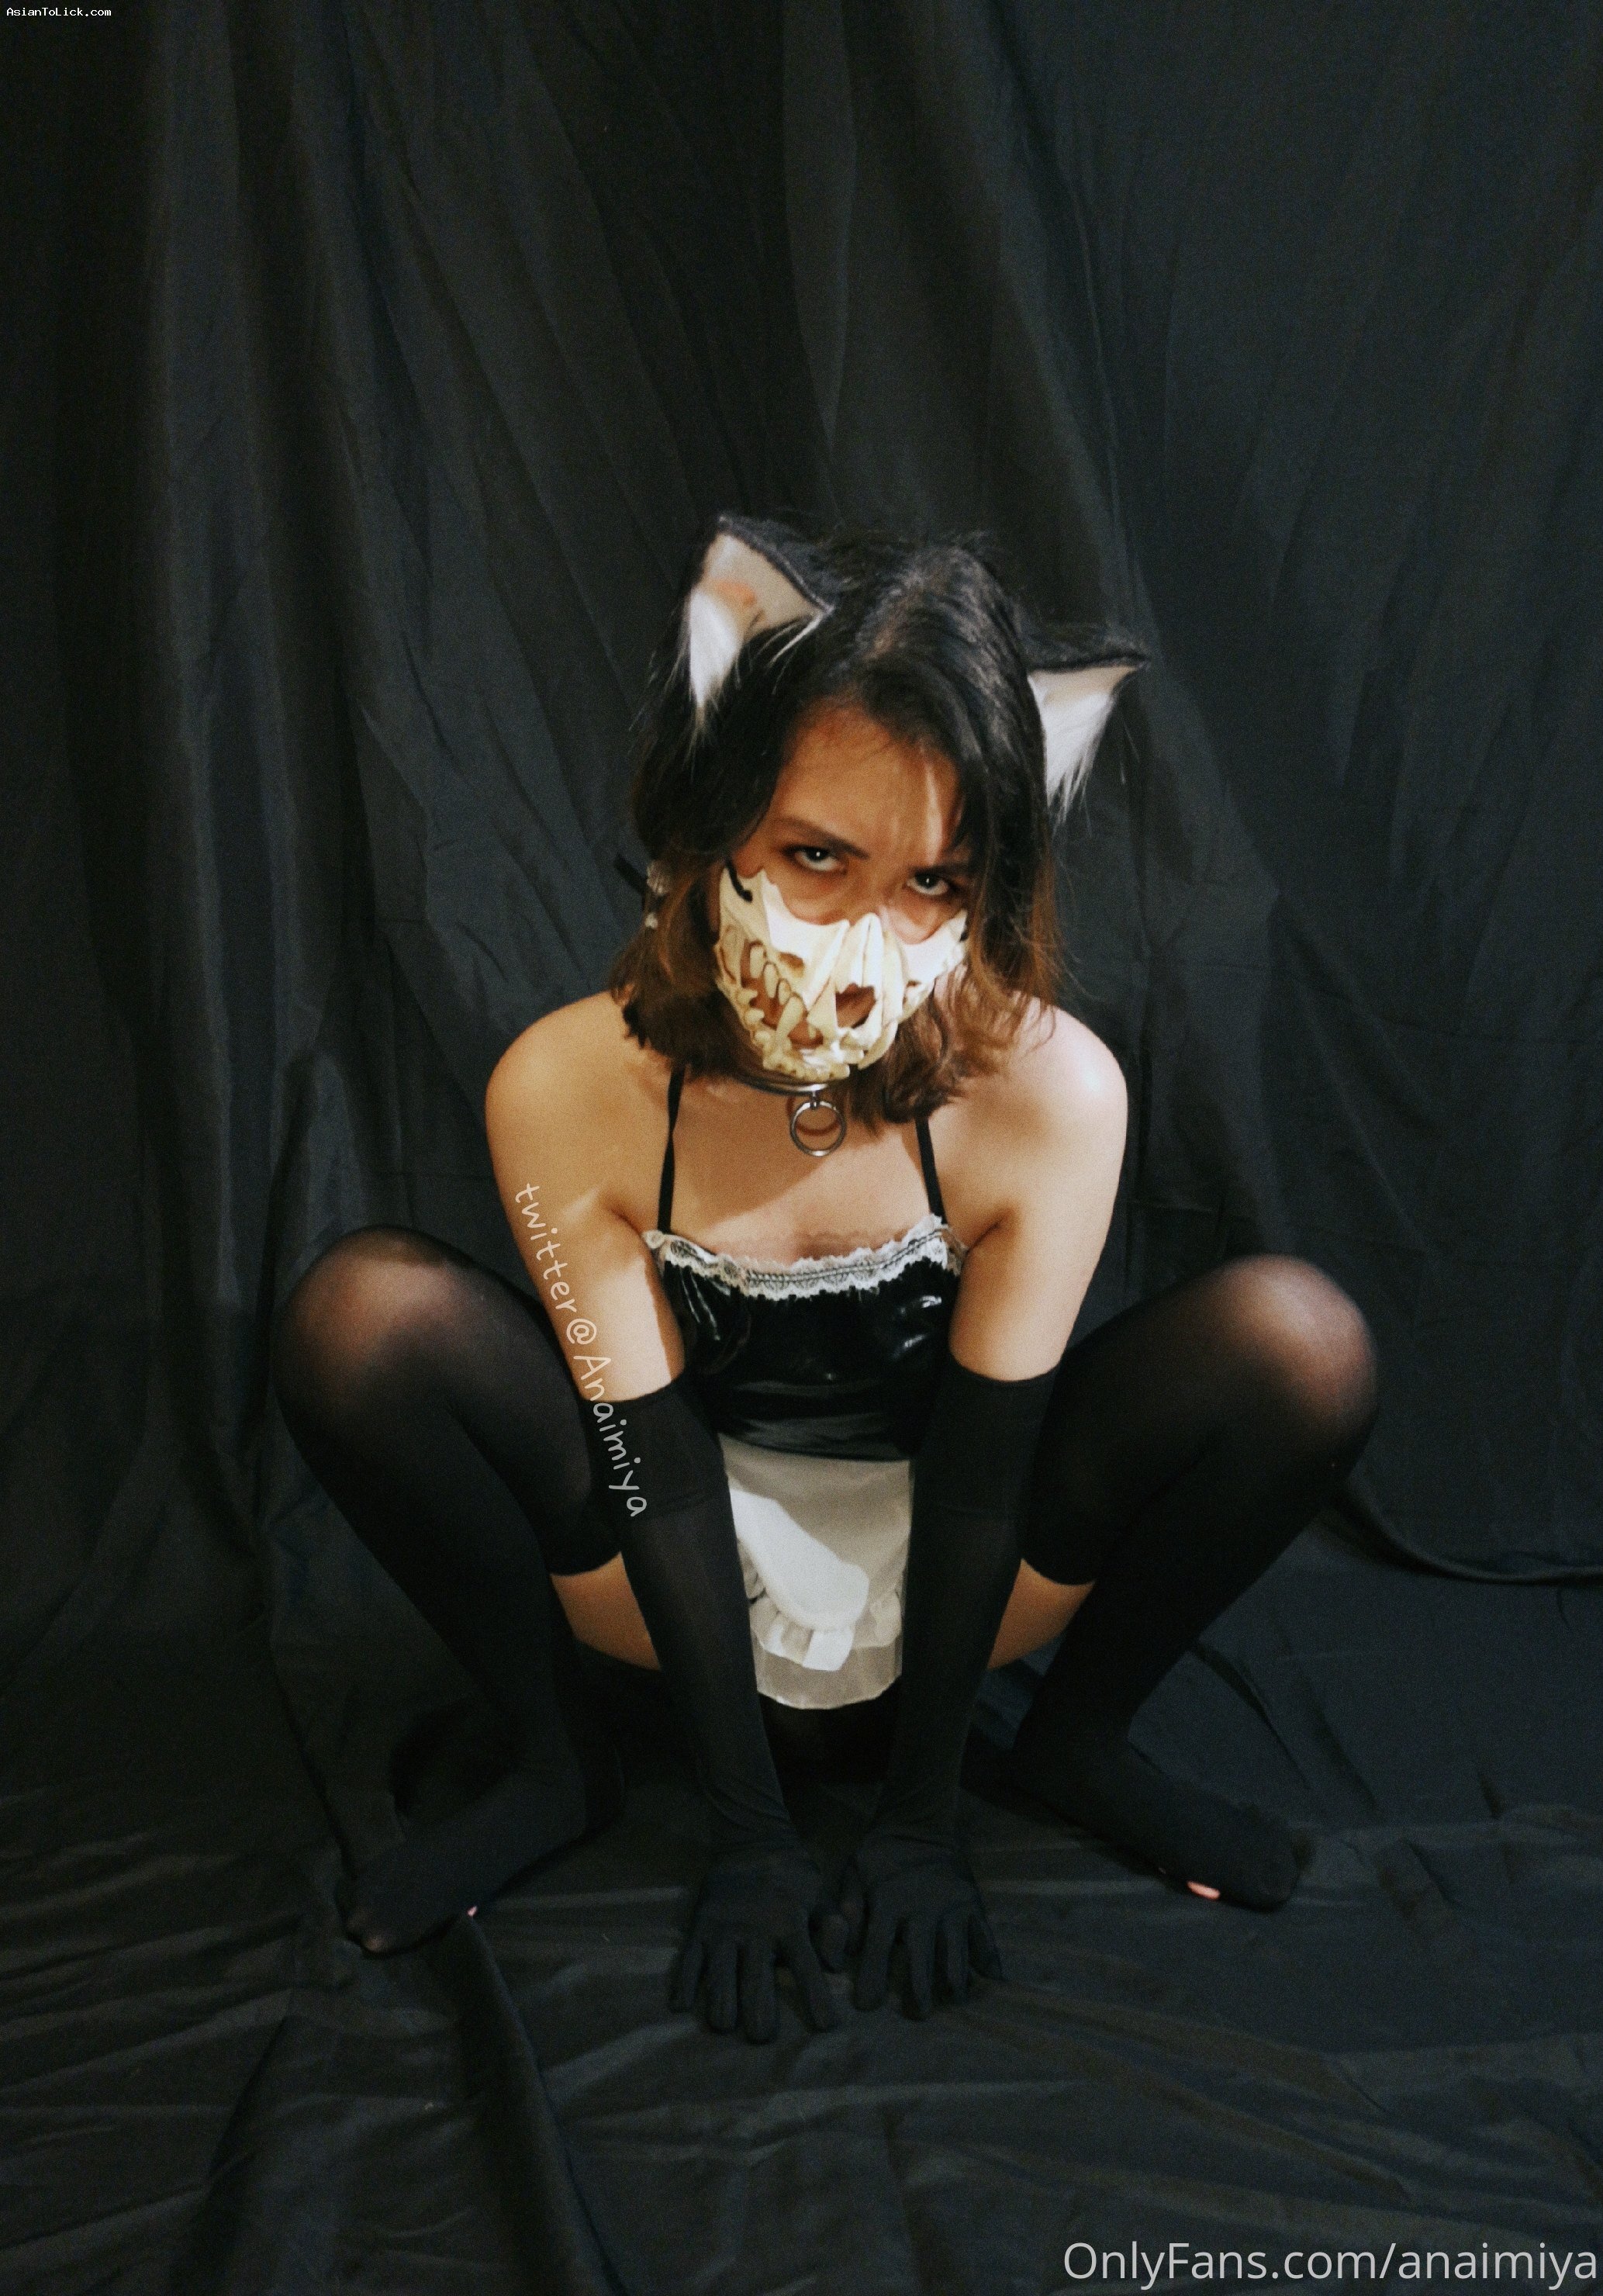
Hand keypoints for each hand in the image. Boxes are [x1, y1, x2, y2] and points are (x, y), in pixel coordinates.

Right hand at [672, 1838, 849, 2041]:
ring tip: (725, 2027)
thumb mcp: (821, 1896)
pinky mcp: (699, 1927)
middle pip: (756, 1980)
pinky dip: (683, 1983)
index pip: (807, 1966)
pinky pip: (688, 1959)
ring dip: (722, 2003)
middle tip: (762, 2038)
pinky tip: (680, 2006)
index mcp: (790, 1922)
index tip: (827, 2028)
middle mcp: (756, 1930)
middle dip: (759, 2014)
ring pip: (720, 1974)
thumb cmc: (793, 1878)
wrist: (752, 1841)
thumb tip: (837, 1965)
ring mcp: (724, 1929)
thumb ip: (833, 1928)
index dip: (817, 1997)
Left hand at [838, 1828, 1003, 2016]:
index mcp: (887, 1901)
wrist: (918, 1823)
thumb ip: (847, 1907)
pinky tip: (993, 1980)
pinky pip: (984, 1935)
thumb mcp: (852, 1872)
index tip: (866, 2007)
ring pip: (955, 1951)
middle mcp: (921, 1907)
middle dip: (919, 1989)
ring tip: (953, 2000)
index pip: (876, 1947)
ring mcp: (950, 1906)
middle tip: (917, 2017)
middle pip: (921, 1956)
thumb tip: (848, 1945)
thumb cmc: (879, 1856)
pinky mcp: (972, 1902)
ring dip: (955, 1979)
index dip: (871, 1978)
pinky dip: (990, 1959)